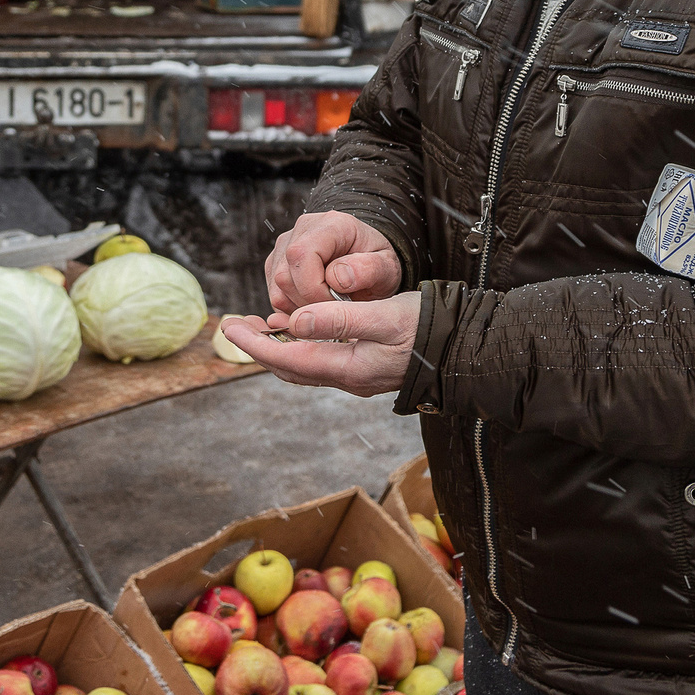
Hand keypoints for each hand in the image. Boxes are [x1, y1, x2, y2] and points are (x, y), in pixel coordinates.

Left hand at [220, 291, 419, 396]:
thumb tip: (295, 323)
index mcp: (348, 368)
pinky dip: (302, 344)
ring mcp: (357, 374)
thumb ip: (340, 319)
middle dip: (260, 347)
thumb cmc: (428, 329)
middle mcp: (348, 377)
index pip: (288, 360)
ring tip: (260, 323)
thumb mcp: (385, 317)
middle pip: (290, 368)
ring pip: (304, 365)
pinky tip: (299, 326)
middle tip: (237, 325)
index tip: (230, 327)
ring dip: (280, 346)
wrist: (463, 349)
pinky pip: (322, 359)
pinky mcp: (365, 366)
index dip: (256, 344)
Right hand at [266, 210, 401, 313]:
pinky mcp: (276, 264)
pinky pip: (275, 296)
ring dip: (302, 308)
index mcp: (331, 224)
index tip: (339, 304)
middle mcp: (302, 230)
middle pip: (285, 276)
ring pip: (277, 289)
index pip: (302, 255)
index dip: (314, 288)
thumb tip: (337, 277)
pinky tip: (317, 307)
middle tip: (337, 310)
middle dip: (310, 303)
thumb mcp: (387, 268)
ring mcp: (285, 246)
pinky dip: (295, 309)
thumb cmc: (377, 264)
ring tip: (329, 307)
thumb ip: (369, 270)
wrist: (368, 262)